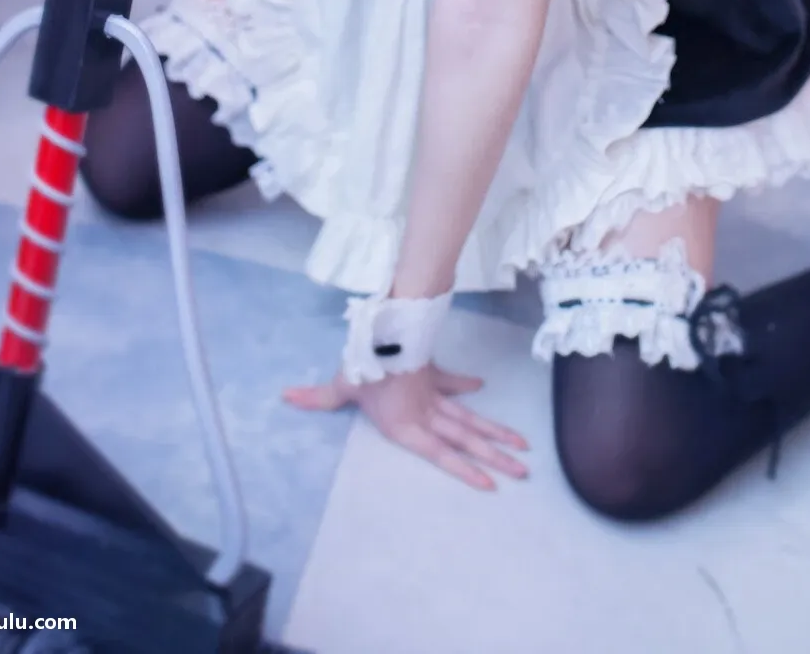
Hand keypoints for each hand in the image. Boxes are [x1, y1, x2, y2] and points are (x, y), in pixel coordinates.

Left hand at [283, 362, 529, 491]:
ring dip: (496, 431)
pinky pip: (453, 385)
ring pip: (471, 418)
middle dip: (496, 456)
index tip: (491, 483)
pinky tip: (482, 389)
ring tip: (522, 445)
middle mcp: (427, 415)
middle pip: (467, 439)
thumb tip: (285, 397)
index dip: (464, 470)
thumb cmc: (366, 362)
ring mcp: (434, 394)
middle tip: (524, 470)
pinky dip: (466, 386)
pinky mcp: (434, 373)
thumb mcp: (341, 384)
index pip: (441, 453)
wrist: (389, 327)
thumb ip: (317, 397)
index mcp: (407, 426)